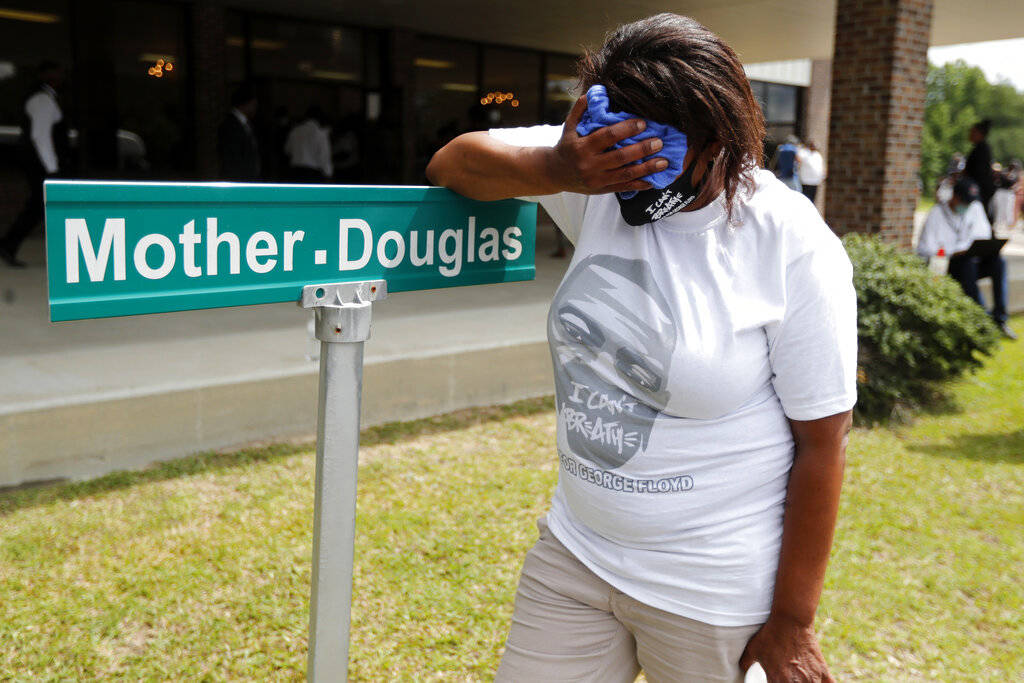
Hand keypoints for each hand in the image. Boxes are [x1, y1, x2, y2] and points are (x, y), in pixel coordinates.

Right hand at [546, 95, 666, 194]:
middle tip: (659, 142)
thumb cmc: (566, 146)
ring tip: (664, 161)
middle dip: (642, 149)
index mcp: (582, 147)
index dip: (626, 129)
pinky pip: (623, 188)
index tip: (643, 123)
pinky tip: (653, 180)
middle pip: (620, 157)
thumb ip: (580, 110)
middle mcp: (589, 165)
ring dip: (647, 168)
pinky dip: (640, 185)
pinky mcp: (601, 190)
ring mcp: (596, 179)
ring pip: (625, 174)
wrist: (555, 173)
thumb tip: (594, 92)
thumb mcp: (569, 126)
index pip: (607, 136)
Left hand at [739, 615, 833, 681]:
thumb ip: (746, 662)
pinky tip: (817, 682)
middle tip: (788, 677)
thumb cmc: (771, 634)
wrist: (790, 620)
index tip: (775, 680)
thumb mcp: (753, 648)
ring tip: (800, 679)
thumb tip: (741, 668)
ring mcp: (811, 679)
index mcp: (777, 680)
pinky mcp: (823, 672)